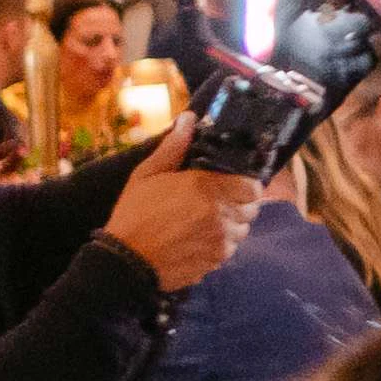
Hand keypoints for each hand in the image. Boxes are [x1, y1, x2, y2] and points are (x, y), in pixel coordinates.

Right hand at [99, 153, 251, 289]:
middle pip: (251, 209)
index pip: (253, 186)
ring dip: (231, 225)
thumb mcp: (147, 174)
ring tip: (207, 222)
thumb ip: (173, 147)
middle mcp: (221, 214)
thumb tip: (189, 118)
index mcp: (207, 188)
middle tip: (217, 202)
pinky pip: (230, 250)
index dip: (245, 185)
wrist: (126, 260)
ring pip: (242, 230)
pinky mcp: (216, 261)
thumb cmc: (135, 213)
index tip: (232, 184)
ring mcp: (220, 241)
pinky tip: (199, 240)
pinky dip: (220, 245)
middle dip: (238, 204)